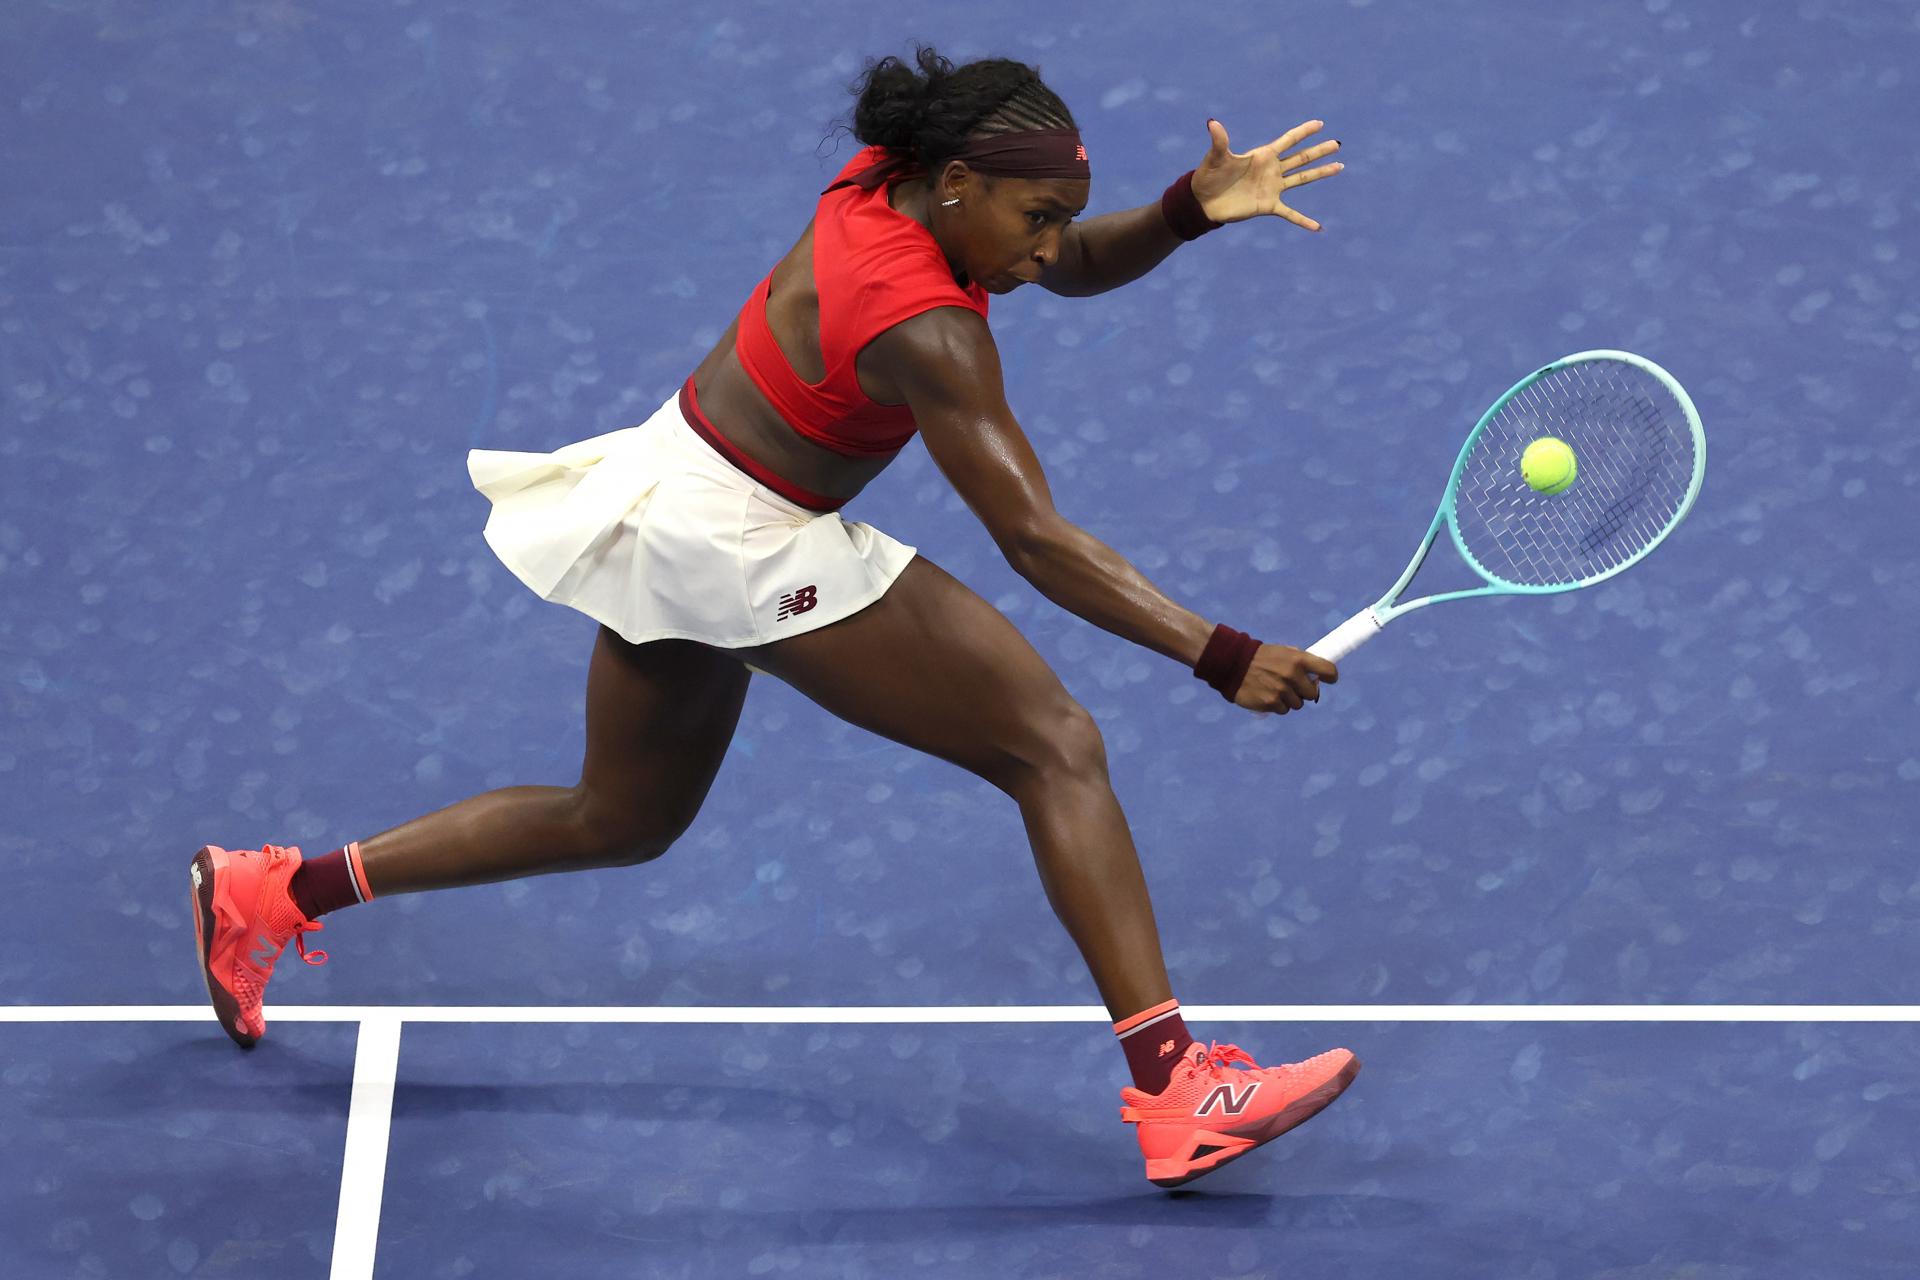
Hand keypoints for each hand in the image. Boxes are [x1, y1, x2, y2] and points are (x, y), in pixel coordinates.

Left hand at [1192, 118, 1344, 232]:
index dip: (1303, 132)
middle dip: (1319, 151)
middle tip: (1337, 144)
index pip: (1288, 140)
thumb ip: (1220, 141)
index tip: (1320, 123)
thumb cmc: (1208, 176)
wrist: (1204, 201)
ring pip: (1302, 178)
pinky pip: (1290, 213)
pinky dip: (1303, 221)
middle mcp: (1272, 169)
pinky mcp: (1269, 205)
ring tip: (1339, 167)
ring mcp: (1273, 187)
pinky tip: (1317, 227)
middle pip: (1301, 158)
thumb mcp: (1216, 157)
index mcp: (1263, 155)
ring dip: (1320, 173)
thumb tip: (1212, 123)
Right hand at [1233, 644, 1338, 714]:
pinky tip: (1266, 694)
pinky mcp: (1271, 702)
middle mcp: (1292, 674)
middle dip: (1305, 692)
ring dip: (1289, 699)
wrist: (1233, 664)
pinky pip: (1283, 709)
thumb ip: (1301, 662)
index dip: (1331, 677)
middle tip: (1293, 687)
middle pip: (1312, 694)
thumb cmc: (1261, 658)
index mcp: (1298, 659)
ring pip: (1297, 704)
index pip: (1328, 670)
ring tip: (1274, 688)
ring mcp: (1281, 690)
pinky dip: (1277, 705)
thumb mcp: (1283, 652)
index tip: (1328, 679)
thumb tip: (1317, 675)